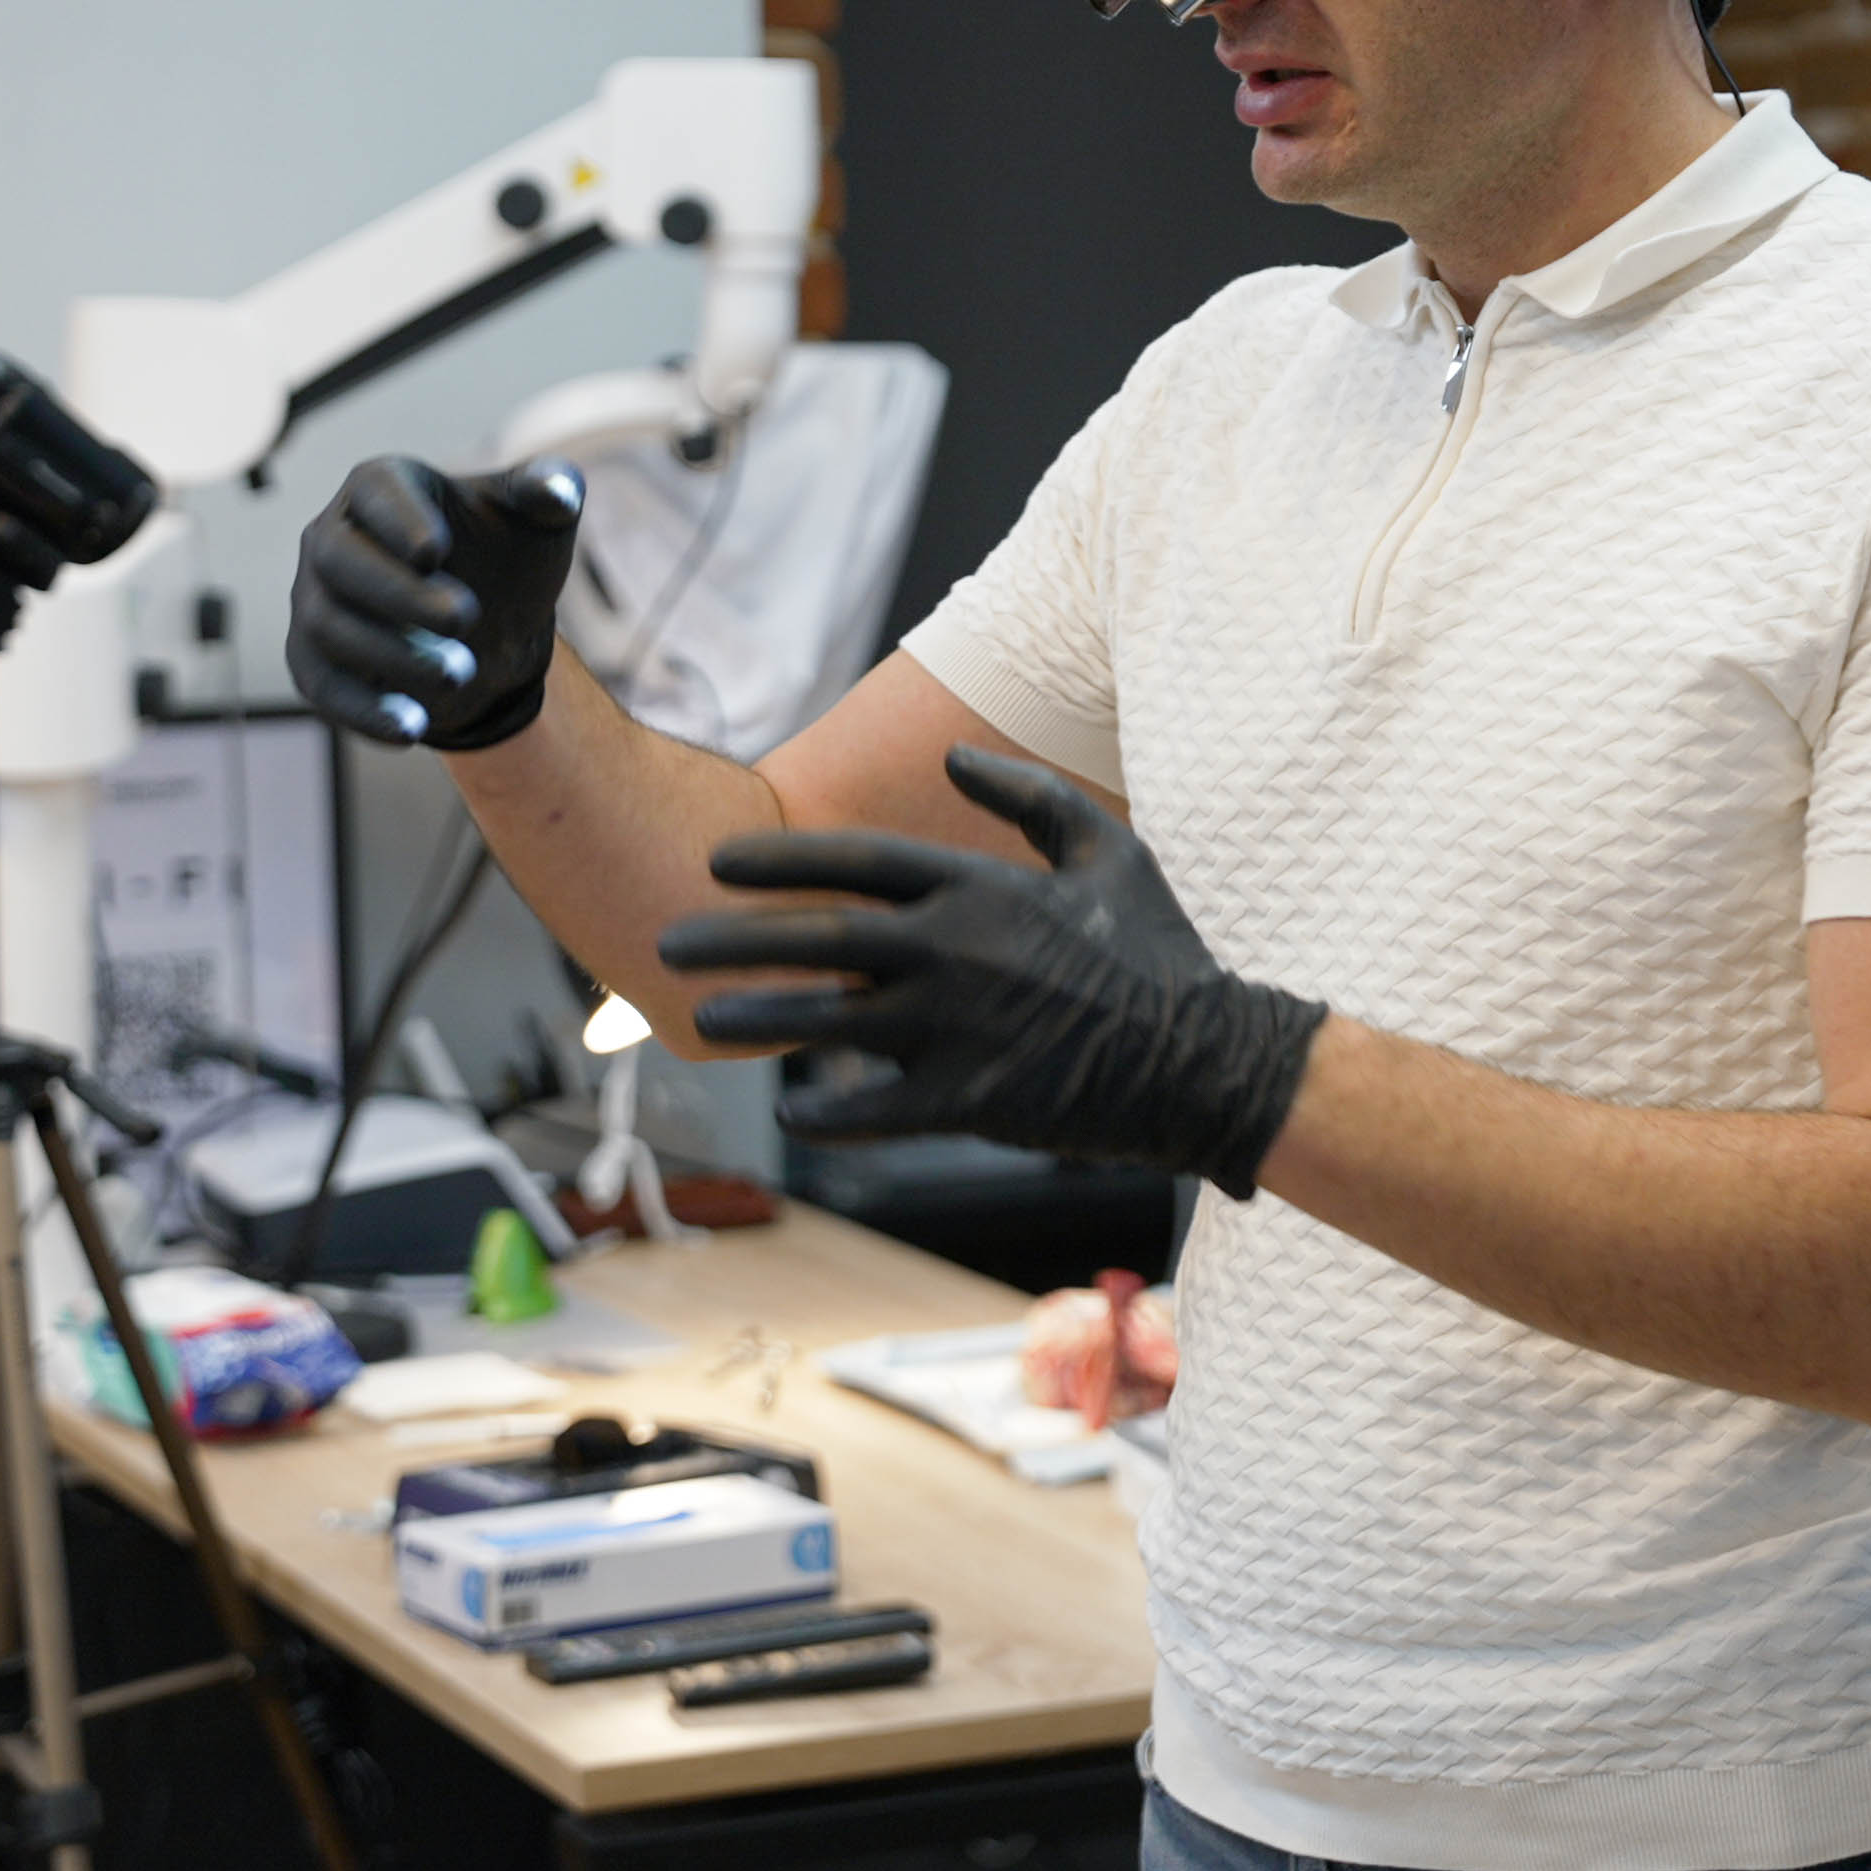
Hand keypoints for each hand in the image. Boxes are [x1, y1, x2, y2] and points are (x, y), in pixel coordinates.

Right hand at [287, 455, 583, 750]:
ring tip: (461, 675)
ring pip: (330, 628)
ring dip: (393, 656)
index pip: (375, 491)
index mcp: (379, 487)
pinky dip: (365, 711)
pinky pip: (323, 688)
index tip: (435, 550)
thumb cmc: (505, 555)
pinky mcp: (313, 660)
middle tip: (465, 619)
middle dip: (400, 594)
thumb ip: (551, 490)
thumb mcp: (538, 521)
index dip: (398, 520)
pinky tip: (413, 728)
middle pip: (340, 559)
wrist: (489, 629)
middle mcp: (332, 537)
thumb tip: (559, 489)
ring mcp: (313, 600)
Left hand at [660, 746, 1327, 1197]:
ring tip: (698, 1020)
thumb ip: (1027, 796)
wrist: (1205, 1058)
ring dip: (756, 1019)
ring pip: (828, 1022)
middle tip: (666, 943)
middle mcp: (956, 952)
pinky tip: (790, 1111)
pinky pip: (874, 1109)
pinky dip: (826, 1112)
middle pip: (818, 937)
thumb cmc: (1158, 950)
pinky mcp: (970, 1099)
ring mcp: (958, 1028)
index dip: (778, 861)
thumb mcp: (1106, 851)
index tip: (717, 864)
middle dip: (733, 938)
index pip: (856, 864)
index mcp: (981, 890)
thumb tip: (954, 758)